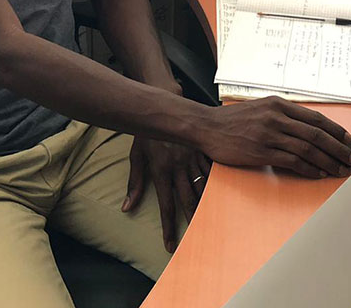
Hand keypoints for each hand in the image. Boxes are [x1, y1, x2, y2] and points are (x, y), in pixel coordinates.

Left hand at [122, 136, 211, 252]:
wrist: (165, 104)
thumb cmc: (148, 132)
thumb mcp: (137, 156)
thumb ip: (135, 183)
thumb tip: (127, 207)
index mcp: (161, 169)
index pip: (165, 206)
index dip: (168, 227)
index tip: (170, 245)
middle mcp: (179, 167)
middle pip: (187, 199)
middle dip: (191, 221)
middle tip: (197, 239)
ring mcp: (193, 158)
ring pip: (203, 186)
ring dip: (207, 205)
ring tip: (212, 222)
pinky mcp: (202, 151)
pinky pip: (212, 171)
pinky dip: (217, 184)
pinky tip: (222, 196)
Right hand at [196, 97, 350, 177]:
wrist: (206, 126)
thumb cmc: (234, 120)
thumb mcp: (261, 108)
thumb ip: (283, 115)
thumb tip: (309, 129)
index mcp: (279, 104)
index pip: (316, 118)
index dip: (337, 132)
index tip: (350, 142)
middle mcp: (277, 117)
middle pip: (317, 134)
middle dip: (339, 148)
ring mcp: (269, 135)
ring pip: (308, 148)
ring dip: (328, 161)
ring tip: (340, 170)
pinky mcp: (261, 152)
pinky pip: (292, 161)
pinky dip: (309, 168)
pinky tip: (319, 174)